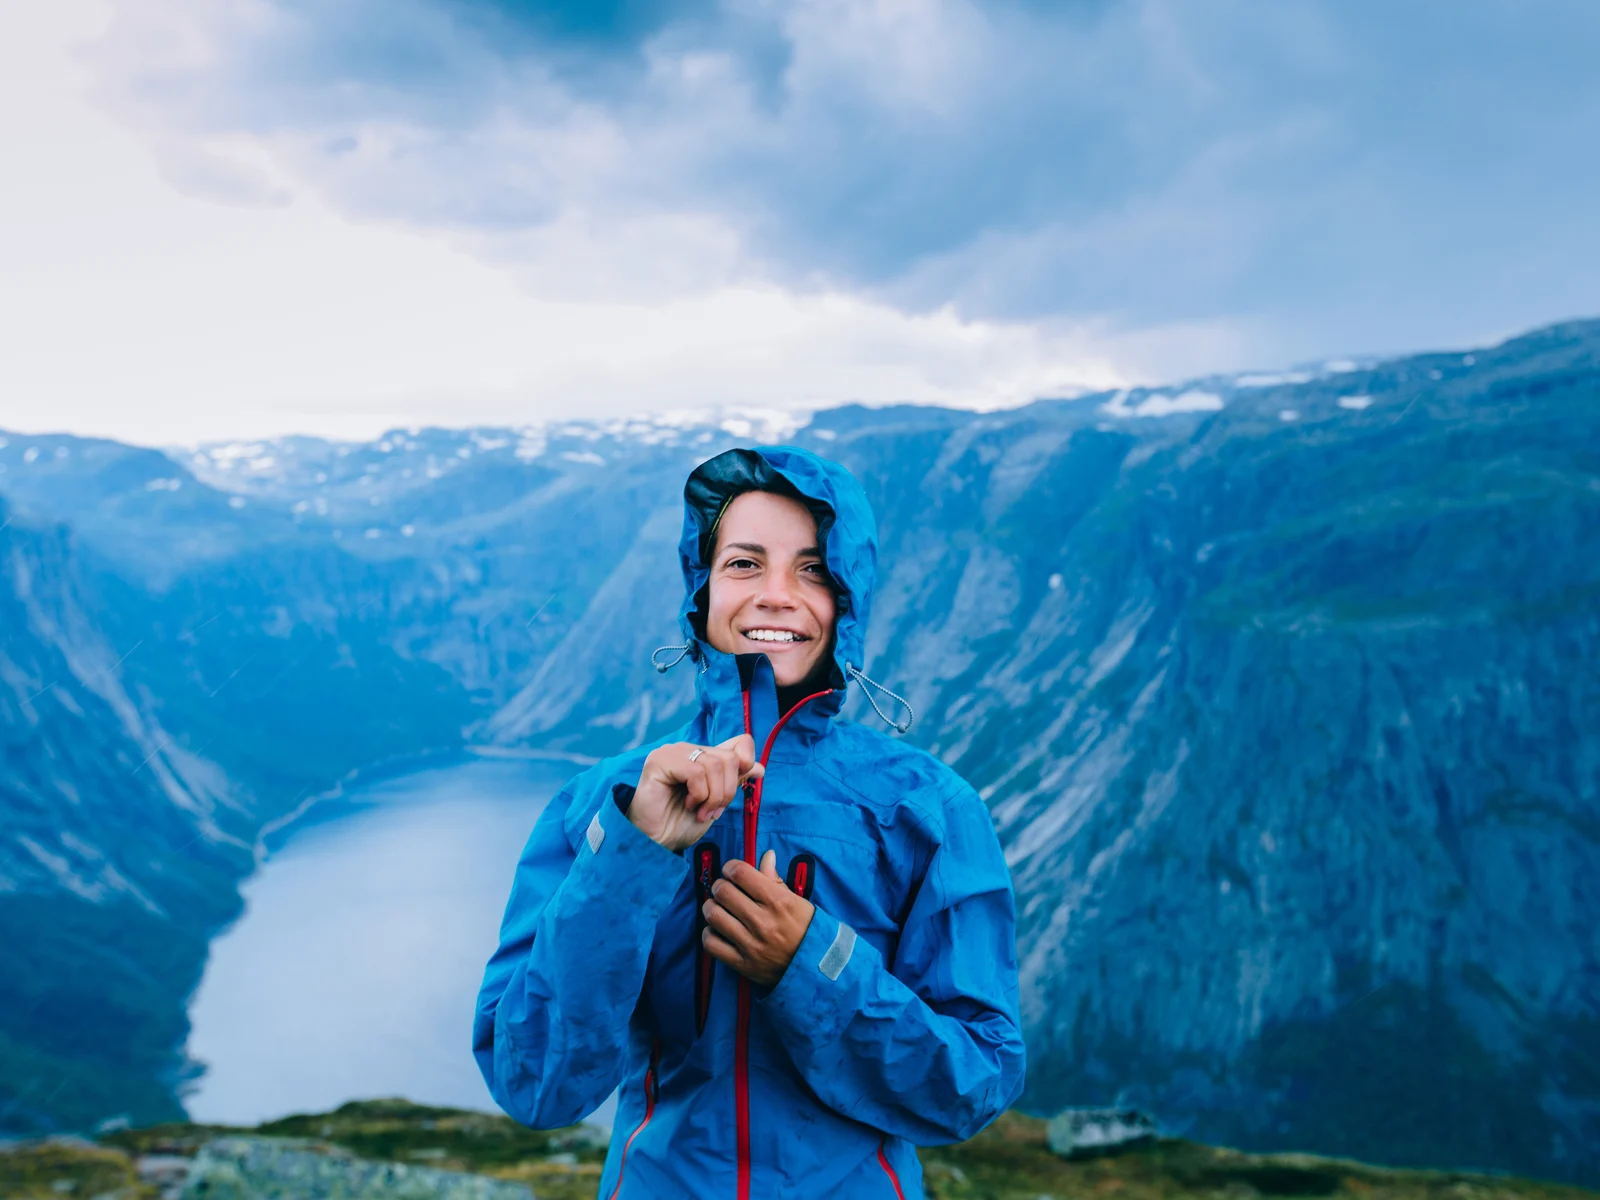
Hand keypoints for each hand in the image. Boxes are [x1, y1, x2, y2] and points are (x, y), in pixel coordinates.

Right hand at [628, 736, 763, 851]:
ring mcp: (673, 752)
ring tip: (700, 811)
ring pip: (715, 765)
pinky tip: (688, 805)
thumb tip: (759, 767)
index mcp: (703, 756)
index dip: (746, 761)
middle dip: (727, 792)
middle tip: (713, 811)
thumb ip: (733, 782)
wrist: (654, 841)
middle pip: (730, 758)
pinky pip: (696, 772)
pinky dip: (699, 795)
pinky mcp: (660, 760)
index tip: (742, 783)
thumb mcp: (715, 804)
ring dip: (712, 797)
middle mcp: (688, 749)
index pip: (740, 742)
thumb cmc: (680, 824)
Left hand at [701, 850, 815, 987]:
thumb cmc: (806, 929)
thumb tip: (766, 856)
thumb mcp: (797, 901)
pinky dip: (709, 933)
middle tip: (724, 889)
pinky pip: (711, 944)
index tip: (731, 871)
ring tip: (718, 907)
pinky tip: (717, 930)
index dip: (731, 867)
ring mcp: (751, 944)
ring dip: (711, 907)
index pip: (741, 873)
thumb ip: (776, 879)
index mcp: (778, 901)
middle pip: (723, 891)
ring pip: (713, 915)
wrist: (816, 966)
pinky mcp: (742, 964)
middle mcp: (762, 921)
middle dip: (720, 885)